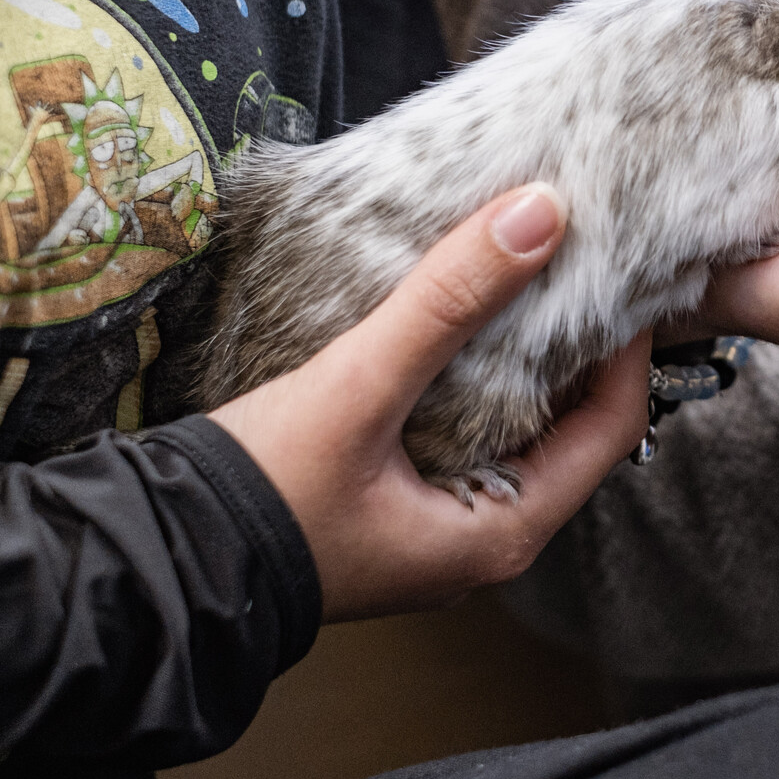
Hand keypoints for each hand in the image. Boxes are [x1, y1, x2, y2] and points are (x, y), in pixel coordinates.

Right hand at [209, 185, 650, 621]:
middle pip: (569, 426)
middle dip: (579, 346)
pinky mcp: (393, 502)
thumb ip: (449, 303)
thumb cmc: (258, 497)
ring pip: (513, 425)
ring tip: (530, 273)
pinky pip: (462, 430)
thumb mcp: (360, 388)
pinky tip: (461, 320)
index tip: (630, 273)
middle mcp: (481, 538)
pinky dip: (474, 375)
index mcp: (501, 533)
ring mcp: (436, 525)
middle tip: (584, 261)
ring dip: (524, 355)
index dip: (628, 347)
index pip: (611, 427)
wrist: (148, 563)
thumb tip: (539, 216)